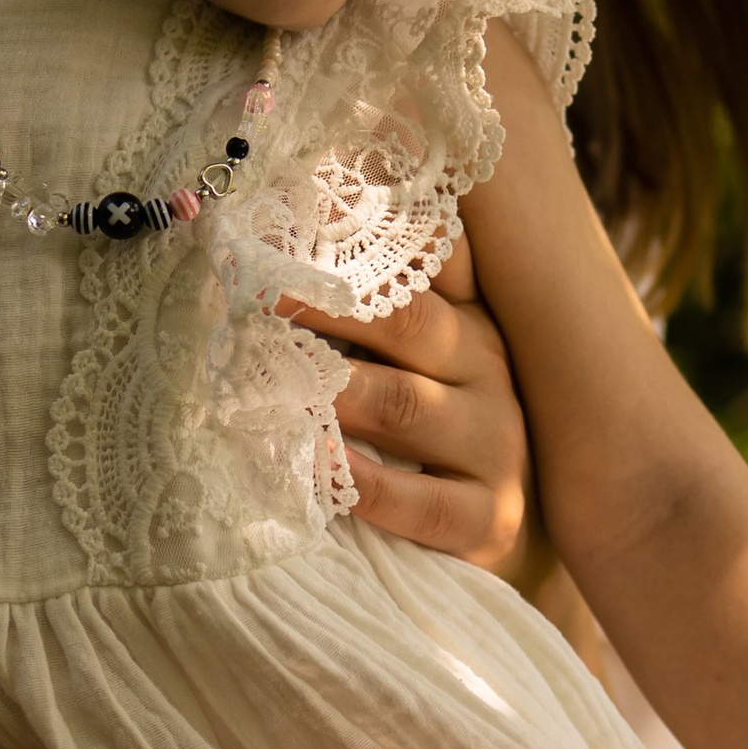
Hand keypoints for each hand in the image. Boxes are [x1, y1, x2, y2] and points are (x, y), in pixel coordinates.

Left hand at [281, 231, 540, 580]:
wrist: (494, 548)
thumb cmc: (426, 449)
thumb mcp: (405, 368)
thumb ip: (364, 315)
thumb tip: (281, 239)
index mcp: (466, 320)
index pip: (432, 256)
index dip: (375, 225)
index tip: (307, 199)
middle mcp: (487, 370)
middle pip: (405, 320)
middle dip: (323, 301)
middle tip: (251, 285)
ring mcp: (496, 446)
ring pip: (403, 405)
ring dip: (329, 388)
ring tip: (264, 375)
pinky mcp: (490, 520)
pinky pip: (422, 501)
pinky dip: (363, 482)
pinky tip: (316, 464)